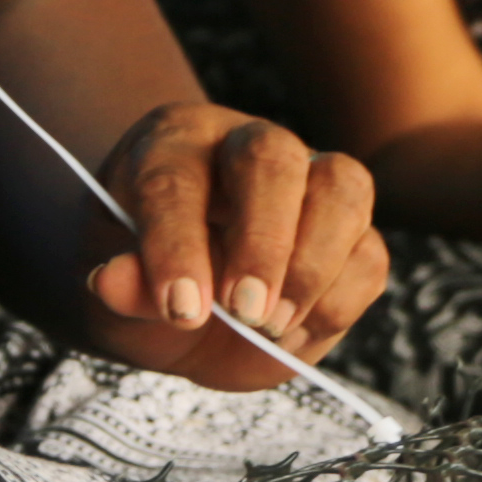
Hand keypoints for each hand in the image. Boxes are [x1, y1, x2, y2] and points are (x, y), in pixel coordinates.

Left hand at [67, 101, 387, 389]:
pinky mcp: (351, 234)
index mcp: (174, 145)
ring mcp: (309, 182)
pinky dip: (337, 303)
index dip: (179, 244)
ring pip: (342, 187)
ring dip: (313, 267)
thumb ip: (122, 287)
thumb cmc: (145, 282)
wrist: (182, 302)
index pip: (176, 180)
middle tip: (244, 313)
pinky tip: (291, 336)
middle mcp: (246, 147)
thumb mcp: (116, 294)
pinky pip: (369, 254)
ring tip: (271, 328)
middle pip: (273, 158)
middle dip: (263, 241)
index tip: (181, 308)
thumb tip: (113, 281)